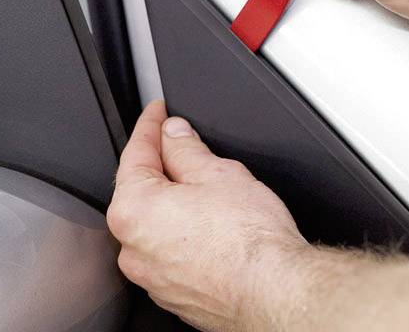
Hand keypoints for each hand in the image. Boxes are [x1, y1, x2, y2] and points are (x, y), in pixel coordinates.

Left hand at [107, 101, 309, 331]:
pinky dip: (183, 237)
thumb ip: (185, 148)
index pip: (135, 153)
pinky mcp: (174, 296)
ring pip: (156, 226)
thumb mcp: (217, 173)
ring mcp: (152, 278)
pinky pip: (170, 255)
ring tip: (209, 193)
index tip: (157, 113)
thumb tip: (174, 134)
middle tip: (185, 144)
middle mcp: (133, 249)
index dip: (149, 125)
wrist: (274, 292)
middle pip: (142, 191)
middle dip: (163, 165)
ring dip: (174, 204)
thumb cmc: (249, 241)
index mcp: (134, 210)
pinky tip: (211, 229)